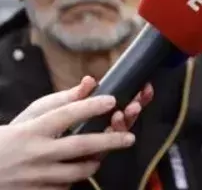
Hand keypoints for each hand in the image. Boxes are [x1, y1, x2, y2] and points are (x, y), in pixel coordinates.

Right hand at [0, 78, 141, 187]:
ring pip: (78, 171)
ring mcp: (37, 177)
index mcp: (32, 130)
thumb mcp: (30, 116)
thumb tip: (91, 82)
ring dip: (95, 162)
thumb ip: (63, 100)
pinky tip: (80, 169)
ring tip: (103, 154)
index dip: (91, 106)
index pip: (66, 115)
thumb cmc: (9, 139)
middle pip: (81, 146)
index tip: (112, 99)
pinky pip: (66, 187)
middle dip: (110, 141)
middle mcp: (36, 153)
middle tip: (130, 138)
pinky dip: (75, 178)